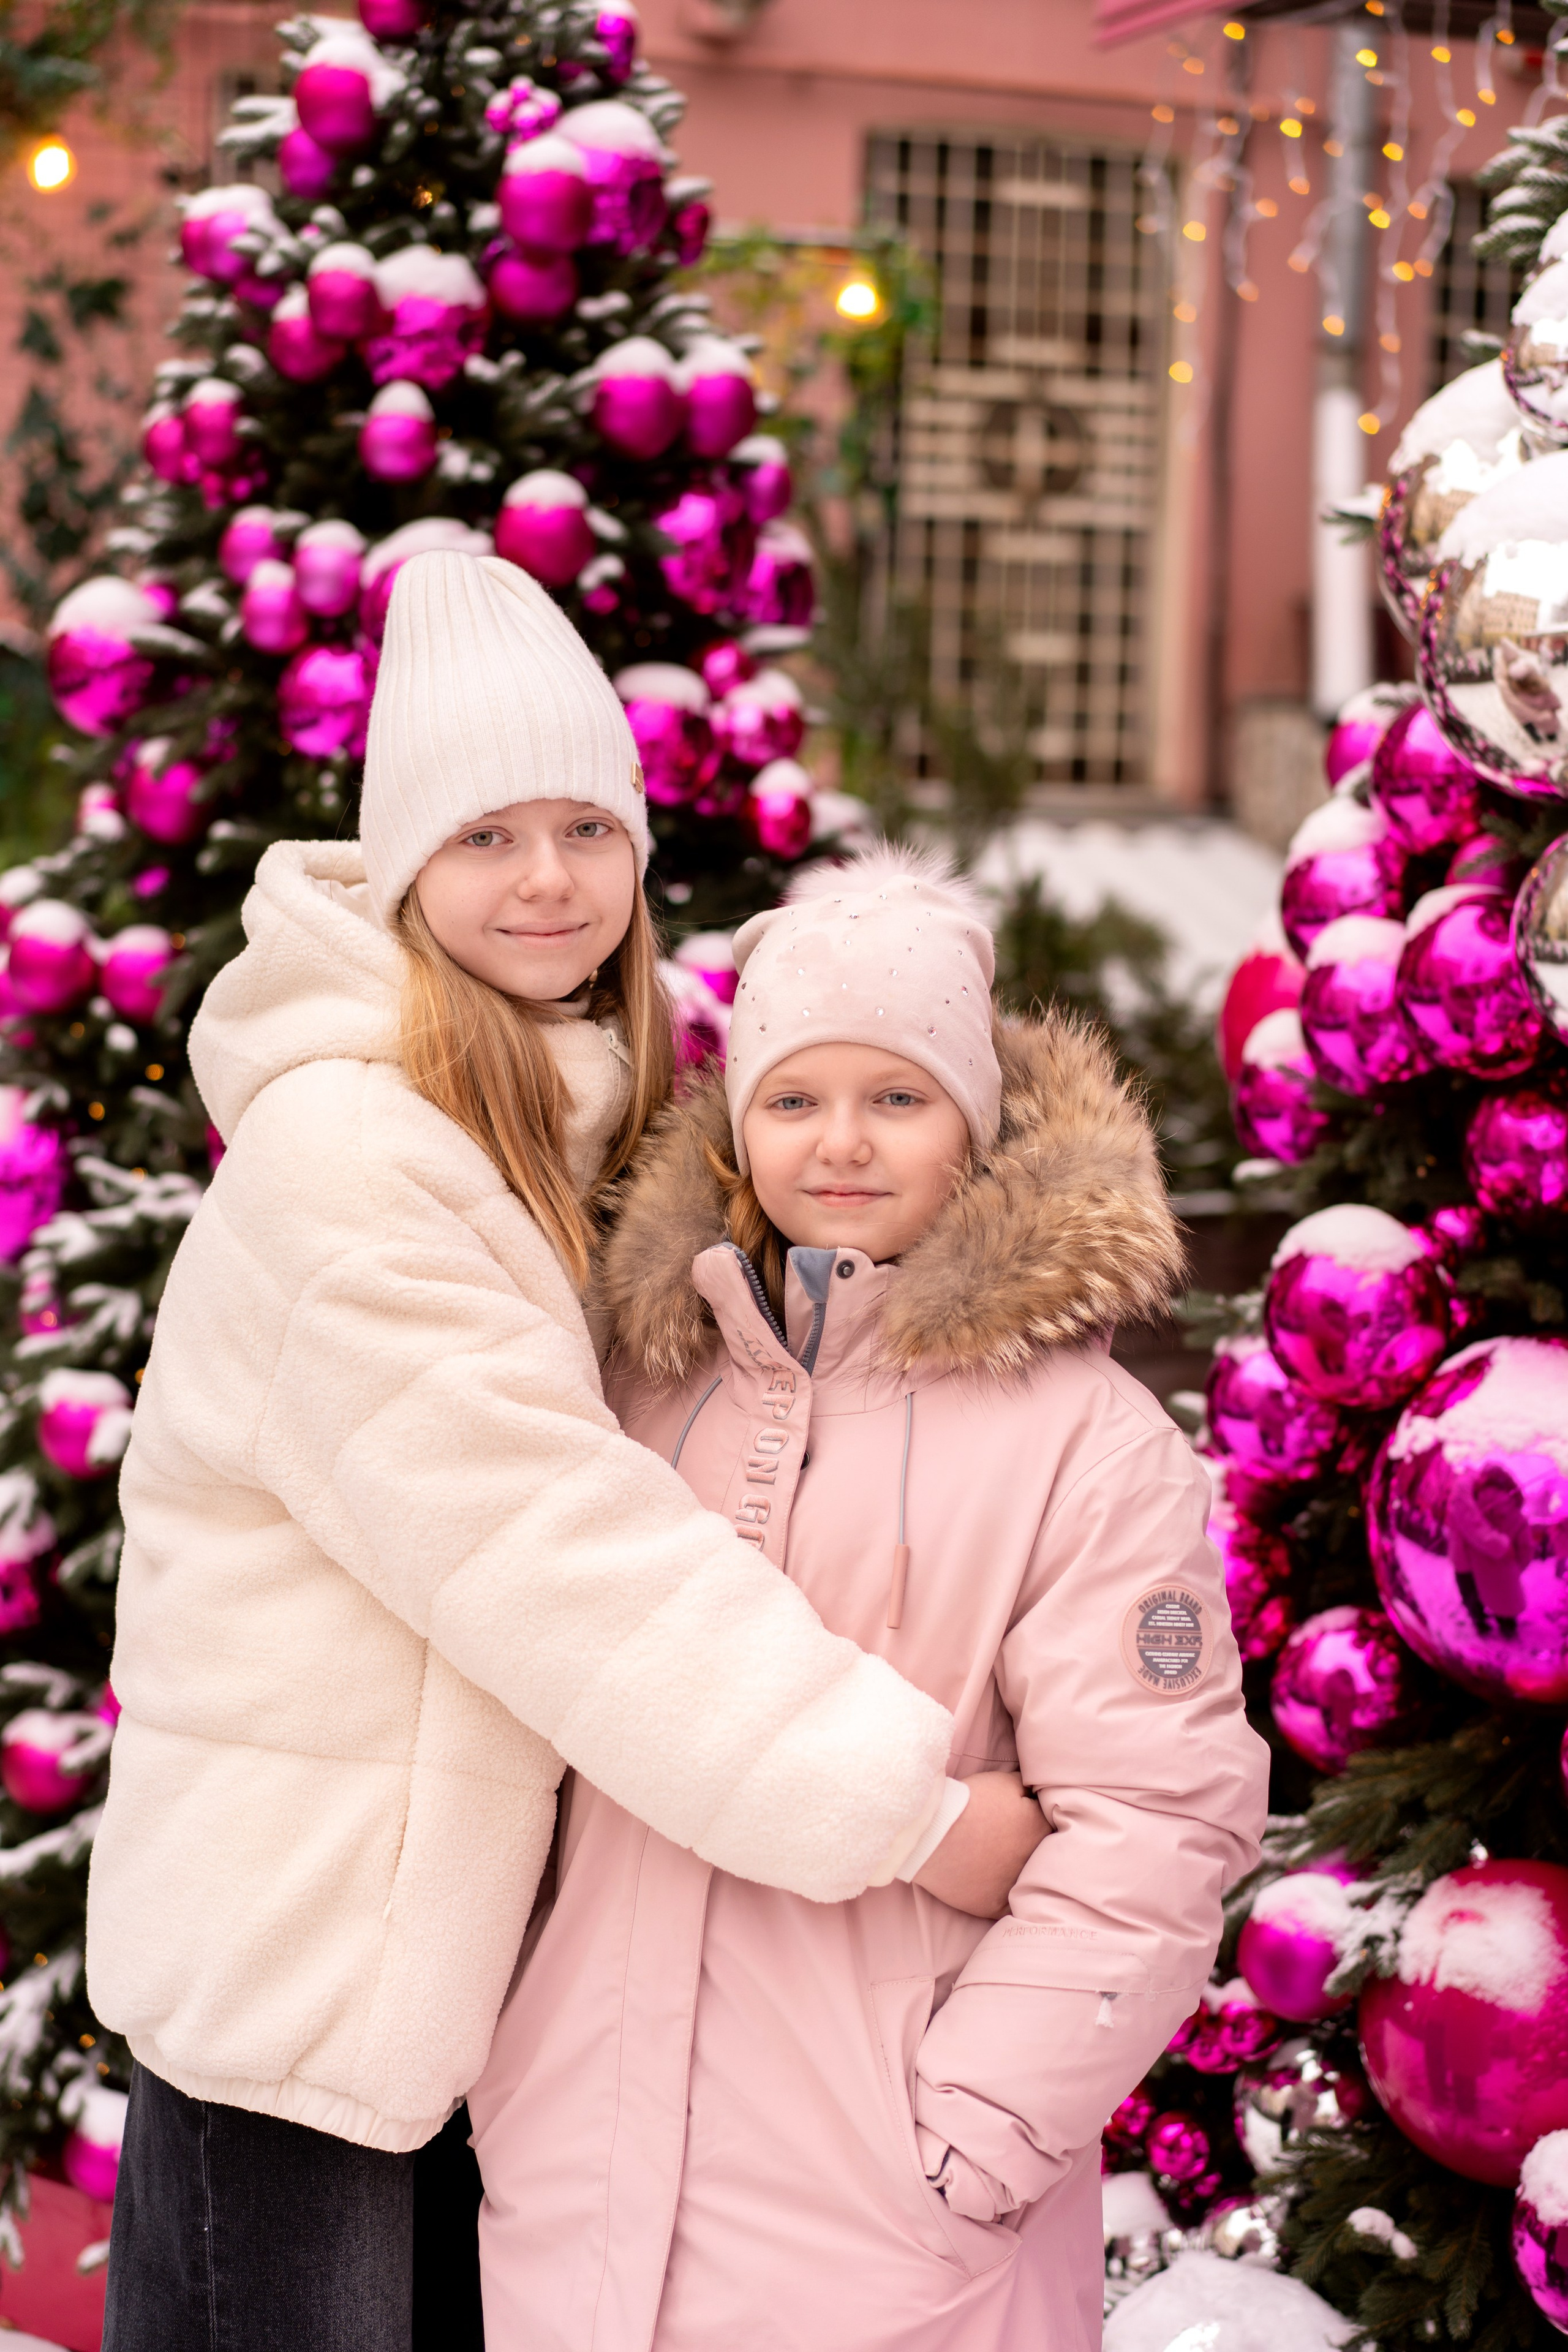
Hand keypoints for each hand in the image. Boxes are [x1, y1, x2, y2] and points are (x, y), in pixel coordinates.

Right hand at [912, 1771, 1047, 1918]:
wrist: (933, 1834)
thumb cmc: (968, 1803)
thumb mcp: (1003, 1782)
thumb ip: (1025, 1787)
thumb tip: (1034, 1792)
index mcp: (1038, 1829)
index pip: (1046, 1823)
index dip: (1031, 1817)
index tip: (1016, 1815)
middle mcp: (1033, 1862)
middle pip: (1038, 1853)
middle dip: (1027, 1844)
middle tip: (1005, 1836)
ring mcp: (1013, 1886)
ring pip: (1024, 1880)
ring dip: (1017, 1870)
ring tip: (997, 1859)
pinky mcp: (993, 1906)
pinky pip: (1008, 1906)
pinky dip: (1004, 1896)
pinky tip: (994, 1883)